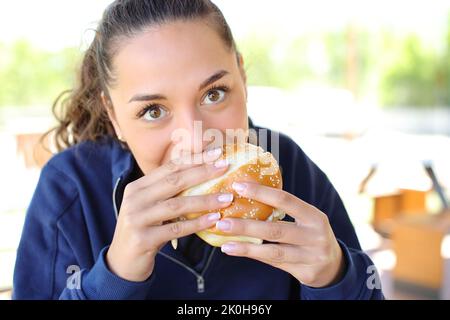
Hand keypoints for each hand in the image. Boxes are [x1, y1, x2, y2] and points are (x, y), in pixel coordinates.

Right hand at [106, 147, 233, 281]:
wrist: (123, 262)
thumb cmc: (145, 230)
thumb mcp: (152, 207)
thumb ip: (169, 193)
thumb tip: (203, 175)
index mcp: (137, 187)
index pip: (169, 168)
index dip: (194, 159)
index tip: (216, 153)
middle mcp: (134, 199)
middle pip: (174, 182)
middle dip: (202, 172)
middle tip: (225, 166)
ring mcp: (136, 218)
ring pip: (177, 205)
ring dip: (205, 200)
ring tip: (227, 198)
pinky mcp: (142, 238)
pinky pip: (176, 229)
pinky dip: (197, 224)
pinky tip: (214, 220)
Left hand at [216, 182, 345, 287]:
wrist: (333, 266)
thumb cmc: (310, 234)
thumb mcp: (306, 218)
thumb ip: (284, 208)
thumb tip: (248, 188)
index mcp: (314, 215)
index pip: (285, 200)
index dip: (261, 192)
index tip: (238, 186)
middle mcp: (315, 235)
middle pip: (276, 229)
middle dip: (247, 226)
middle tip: (222, 221)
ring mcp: (311, 256)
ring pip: (273, 251)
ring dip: (246, 246)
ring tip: (225, 242)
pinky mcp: (305, 272)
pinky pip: (274, 262)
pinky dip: (253, 255)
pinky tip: (235, 250)